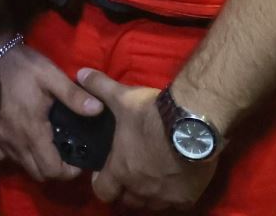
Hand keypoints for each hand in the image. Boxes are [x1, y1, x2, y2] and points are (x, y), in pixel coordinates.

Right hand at [0, 39, 95, 183]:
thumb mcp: (52, 76)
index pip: (51, 170)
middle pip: (37, 174)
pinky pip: (1, 156)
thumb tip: (98, 110)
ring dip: (35, 162)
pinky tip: (22, 141)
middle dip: (53, 169)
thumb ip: (74, 96)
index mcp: (32, 130)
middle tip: (64, 154)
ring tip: (46, 146)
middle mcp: (14, 141)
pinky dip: (14, 155)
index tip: (77, 162)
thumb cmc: (24, 66)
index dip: (67, 172)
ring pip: (20, 165)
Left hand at [76, 70, 218, 210]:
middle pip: (126, 201)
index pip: (102, 191)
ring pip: (150, 206)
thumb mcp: (123, 97)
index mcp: (121, 170)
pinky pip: (174, 206)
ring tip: (150, 177)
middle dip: (124, 189)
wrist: (194, 123)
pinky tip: (173, 183)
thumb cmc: (153, 114)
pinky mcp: (187, 198)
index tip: (104, 171)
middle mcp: (140, 189)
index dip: (100, 182)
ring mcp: (165, 197)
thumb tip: (81, 73)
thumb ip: (100, 87)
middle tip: (128, 172)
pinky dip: (171, 197)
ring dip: (147, 195)